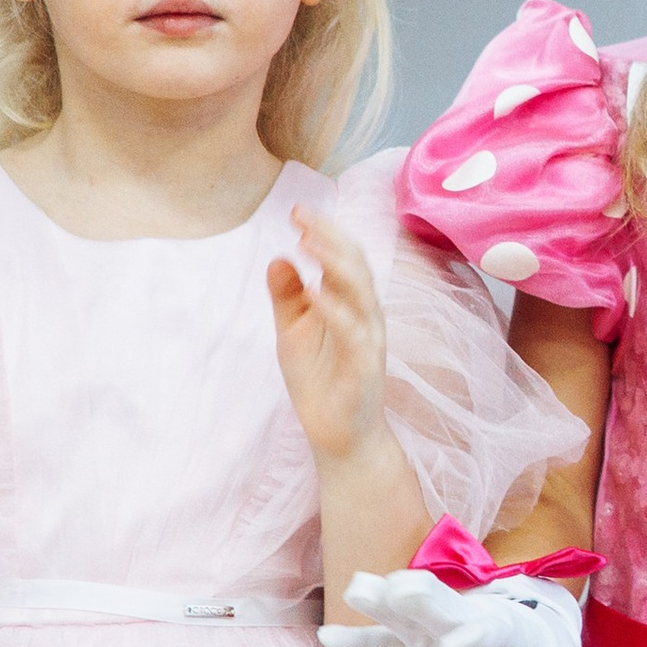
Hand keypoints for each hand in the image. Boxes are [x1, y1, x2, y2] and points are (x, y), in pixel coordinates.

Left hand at [270, 209, 388, 467]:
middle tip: (302, 216)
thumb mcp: (293, 332)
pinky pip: (354, 332)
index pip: (344, 258)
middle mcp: (366, 316)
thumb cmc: (319, 381)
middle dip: (330, 237)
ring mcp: (369, 339)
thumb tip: (278, 257)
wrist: (338, 435)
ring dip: (335, 264)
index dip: (324, 233)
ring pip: (361, 291)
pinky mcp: (365, 365)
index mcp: (351, 304)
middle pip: (355, 266)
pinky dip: (337, 309)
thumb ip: (288, 297)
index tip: (297, 211)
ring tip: (308, 242)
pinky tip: (316, 292)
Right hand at [323, 567, 588, 646]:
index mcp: (508, 632)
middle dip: (426, 596)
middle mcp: (467, 622)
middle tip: (405, 584)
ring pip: (405, 612)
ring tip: (358, 587)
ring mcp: (433, 631)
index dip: (477, 636)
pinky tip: (329, 635)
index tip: (460, 644)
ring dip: (384, 600)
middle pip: (445, 606)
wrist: (526, 633)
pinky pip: (380, 642)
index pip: (493, 632)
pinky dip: (357, 639)